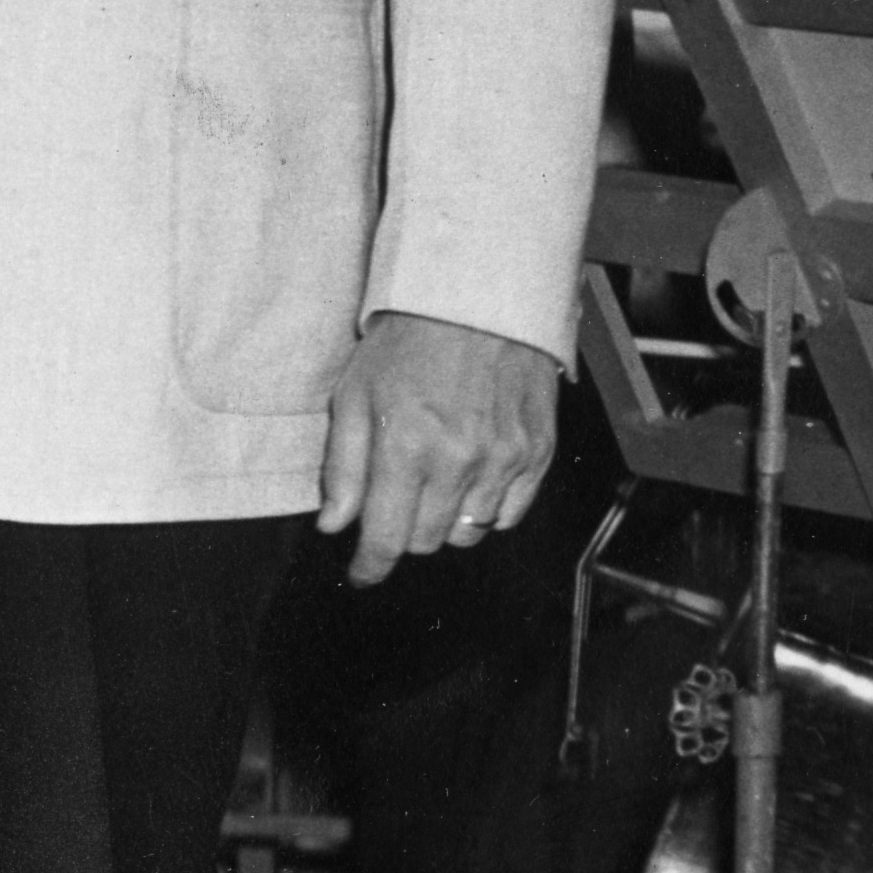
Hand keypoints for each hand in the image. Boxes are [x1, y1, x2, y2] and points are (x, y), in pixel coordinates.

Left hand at [315, 310, 558, 587]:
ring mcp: (505, 458)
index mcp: (406, 447)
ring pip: (469, 533)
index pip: (387, 537)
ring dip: (445, 521)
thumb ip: (343, 467)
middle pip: (426, 541)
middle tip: (395, 499)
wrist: (478, 299)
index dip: (370, 565)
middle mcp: (459, 460)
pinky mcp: (538, 452)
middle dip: (402, 532)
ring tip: (433, 479)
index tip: (362, 573)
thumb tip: (334, 525)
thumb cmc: (407, 344)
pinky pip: (510, 514)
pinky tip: (470, 477)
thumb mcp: (353, 395)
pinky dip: (486, 509)